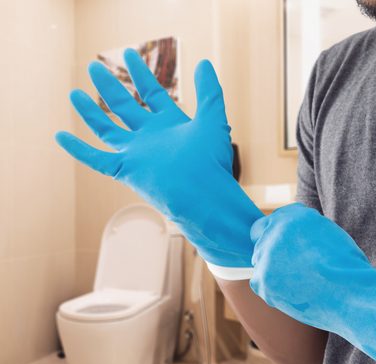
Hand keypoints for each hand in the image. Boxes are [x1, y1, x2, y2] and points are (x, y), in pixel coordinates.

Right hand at [55, 49, 262, 267]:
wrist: (205, 195)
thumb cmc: (212, 161)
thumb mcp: (212, 119)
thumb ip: (209, 91)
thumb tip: (204, 62)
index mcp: (171, 124)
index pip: (151, 93)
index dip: (140, 73)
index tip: (128, 53)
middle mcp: (151, 138)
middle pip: (124, 107)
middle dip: (109, 86)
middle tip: (93, 66)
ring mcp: (137, 154)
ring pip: (106, 129)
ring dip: (90, 112)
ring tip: (73, 93)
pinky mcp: (126, 171)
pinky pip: (96, 159)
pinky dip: (78, 149)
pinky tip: (61, 136)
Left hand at [249, 203, 373, 328]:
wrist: (348, 292)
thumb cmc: (347, 267)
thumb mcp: (329, 233)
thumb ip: (304, 229)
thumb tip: (291, 236)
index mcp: (294, 215)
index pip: (272, 221)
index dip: (278, 235)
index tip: (285, 248)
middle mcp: (275, 231)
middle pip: (262, 240)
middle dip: (274, 253)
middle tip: (297, 269)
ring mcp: (265, 255)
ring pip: (261, 263)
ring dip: (273, 271)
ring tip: (301, 282)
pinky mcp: (261, 281)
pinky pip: (261, 283)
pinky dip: (273, 289)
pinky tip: (294, 293)